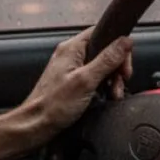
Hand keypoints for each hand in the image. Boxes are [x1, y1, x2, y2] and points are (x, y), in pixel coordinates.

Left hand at [20, 27, 133, 143]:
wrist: (35, 126)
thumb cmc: (52, 106)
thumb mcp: (86, 81)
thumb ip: (107, 60)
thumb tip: (125, 42)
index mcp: (72, 48)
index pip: (103, 33)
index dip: (118, 47)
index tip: (124, 65)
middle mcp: (71, 55)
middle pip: (104, 50)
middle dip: (117, 67)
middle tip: (120, 81)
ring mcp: (71, 69)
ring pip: (101, 66)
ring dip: (112, 80)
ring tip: (112, 94)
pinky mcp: (72, 82)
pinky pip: (94, 78)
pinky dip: (102, 87)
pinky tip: (104, 97)